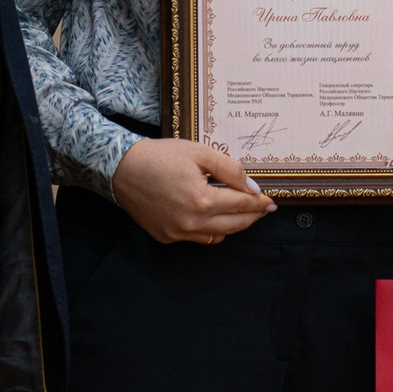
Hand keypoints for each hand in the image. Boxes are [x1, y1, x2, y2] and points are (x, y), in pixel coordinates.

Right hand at [111, 137, 273, 244]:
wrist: (122, 168)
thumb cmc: (160, 156)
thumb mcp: (200, 153)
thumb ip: (230, 170)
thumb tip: (252, 187)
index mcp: (202, 201)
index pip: (241, 205)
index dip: (259, 203)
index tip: (270, 201)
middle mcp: (191, 223)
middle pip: (234, 225)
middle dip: (252, 217)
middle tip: (264, 209)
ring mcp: (177, 233)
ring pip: (217, 236)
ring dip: (233, 225)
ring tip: (242, 213)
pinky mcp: (166, 237)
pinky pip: (198, 238)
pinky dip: (211, 230)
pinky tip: (215, 217)